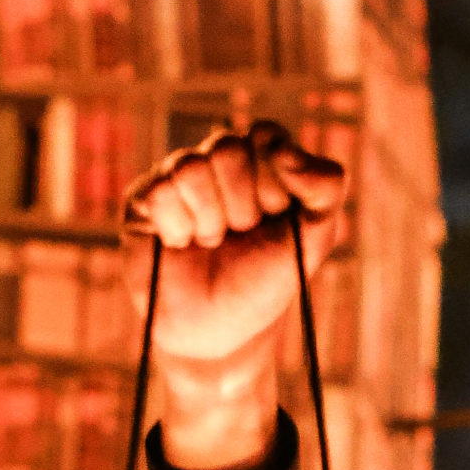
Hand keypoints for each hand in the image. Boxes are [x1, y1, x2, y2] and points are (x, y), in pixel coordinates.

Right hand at [120, 122, 346, 466]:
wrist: (223, 334)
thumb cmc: (266, 283)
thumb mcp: (314, 236)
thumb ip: (325, 187)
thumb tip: (287, 152)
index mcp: (258, 161)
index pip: (265, 136)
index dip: (274, 179)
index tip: (277, 214)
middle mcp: (216, 161)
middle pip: (226, 147)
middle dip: (244, 204)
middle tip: (242, 234)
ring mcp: (177, 177)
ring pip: (190, 167)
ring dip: (211, 219)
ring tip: (211, 242)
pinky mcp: (143, 200)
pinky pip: (160, 193)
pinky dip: (179, 229)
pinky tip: (181, 246)